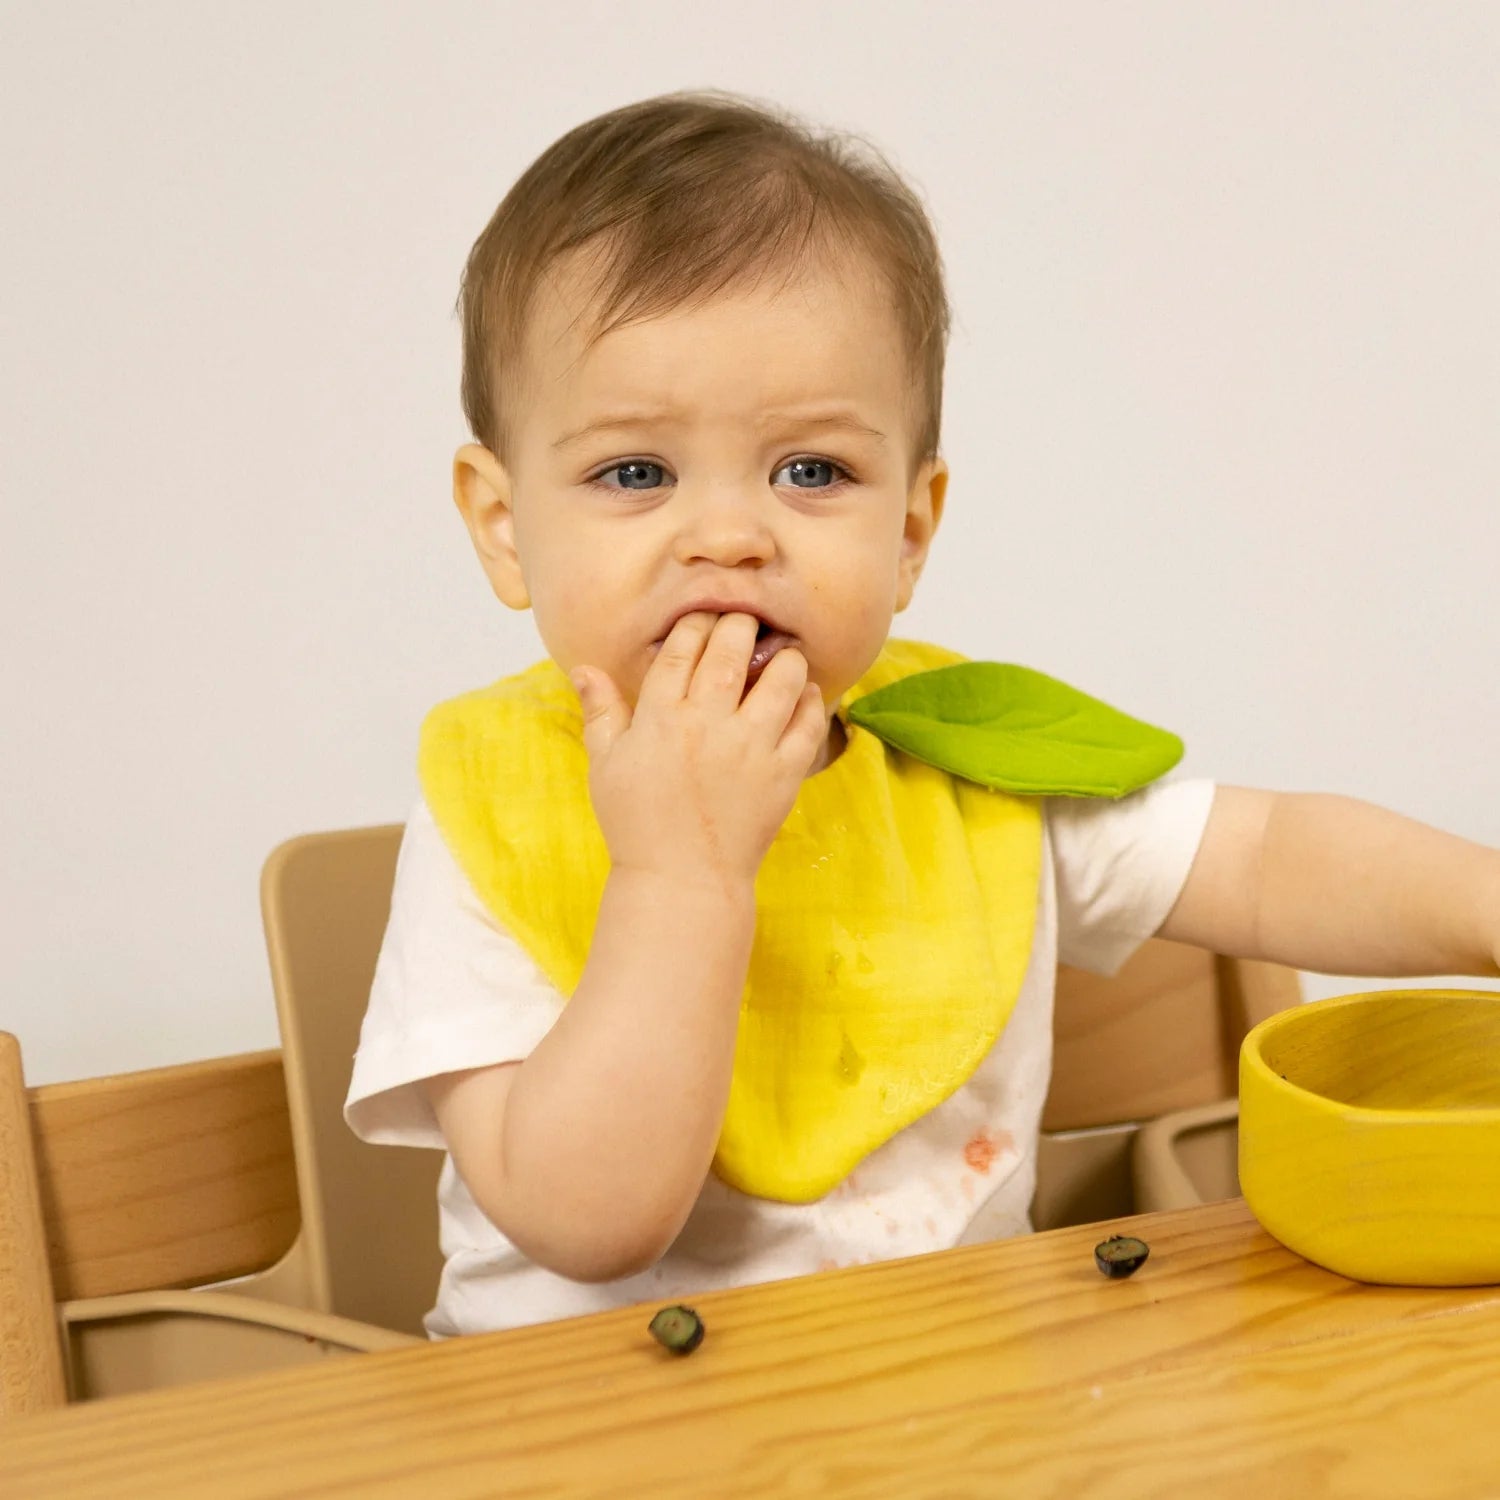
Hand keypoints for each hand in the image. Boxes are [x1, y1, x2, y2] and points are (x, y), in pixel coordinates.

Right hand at [569, 613, 826, 890]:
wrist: (682, 880)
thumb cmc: (637, 823)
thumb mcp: (606, 766)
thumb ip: (601, 712)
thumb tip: (583, 667)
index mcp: (661, 718)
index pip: (682, 650)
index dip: (695, 624)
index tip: (704, 617)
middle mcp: (708, 725)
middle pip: (730, 651)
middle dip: (739, 625)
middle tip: (745, 621)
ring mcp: (750, 748)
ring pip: (778, 680)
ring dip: (783, 658)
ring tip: (782, 654)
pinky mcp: (783, 774)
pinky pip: (806, 724)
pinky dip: (809, 700)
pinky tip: (804, 692)